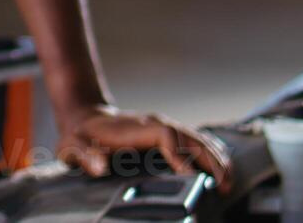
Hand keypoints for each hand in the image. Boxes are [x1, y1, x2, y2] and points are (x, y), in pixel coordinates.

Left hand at [55, 104, 231, 186]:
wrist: (85, 117)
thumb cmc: (80, 136)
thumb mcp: (73, 146)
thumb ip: (84, 155)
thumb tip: (100, 166)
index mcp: (136, 127)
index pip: (166, 136)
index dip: (180, 154)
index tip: (190, 176)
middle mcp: (156, 123)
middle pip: (191, 138)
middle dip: (211, 160)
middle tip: (224, 185)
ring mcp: (164, 127)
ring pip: (198, 139)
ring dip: (216, 158)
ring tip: (229, 182)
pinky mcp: (167, 134)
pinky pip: (195, 142)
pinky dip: (211, 154)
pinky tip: (221, 168)